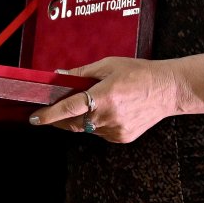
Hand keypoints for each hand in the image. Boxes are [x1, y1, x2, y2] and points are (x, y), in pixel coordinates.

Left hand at [30, 48, 203, 142]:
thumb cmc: (139, 73)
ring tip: (90, 104)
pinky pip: (100, 132)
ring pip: (86, 129)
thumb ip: (82, 73)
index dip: (49, 114)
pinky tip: (108, 111)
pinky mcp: (122, 137)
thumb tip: (60, 75)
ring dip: (80, 119)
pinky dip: (96, 123)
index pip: (69, 108)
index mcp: (104, 96)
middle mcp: (108, 116)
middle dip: (59, 118)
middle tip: (52, 110)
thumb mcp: (109, 65)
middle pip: (72, 123)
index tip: (34, 118)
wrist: (169, 90)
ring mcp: (116, 130)